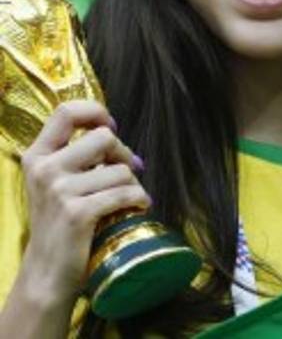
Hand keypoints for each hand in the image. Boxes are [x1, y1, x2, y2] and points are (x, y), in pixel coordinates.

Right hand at [16, 100, 149, 313]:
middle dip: (124, 154)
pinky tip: (136, 207)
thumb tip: (113, 130)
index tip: (109, 128)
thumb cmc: (60, 223)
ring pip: (121, 168)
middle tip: (126, 171)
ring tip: (126, 197)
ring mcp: (59, 191)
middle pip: (104, 137)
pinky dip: (139, 199)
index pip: (66, 111)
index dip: (96, 112)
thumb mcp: (56, 182)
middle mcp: (44, 169)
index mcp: (37, 156)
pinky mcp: (77, 213)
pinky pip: (126, 193)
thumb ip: (75, 155)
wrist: (47, 274)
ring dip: (132, 183)